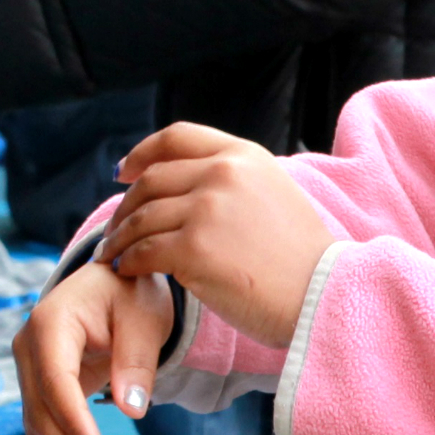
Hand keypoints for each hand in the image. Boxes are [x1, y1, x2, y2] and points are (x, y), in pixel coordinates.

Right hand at [17, 260, 171, 434]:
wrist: (110, 283)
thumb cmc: (129, 293)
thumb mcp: (143, 316)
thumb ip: (136, 359)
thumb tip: (132, 408)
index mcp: (50, 323)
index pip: (55, 379)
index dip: (72, 419)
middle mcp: (28, 348)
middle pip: (40, 411)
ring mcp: (28, 370)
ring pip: (36, 427)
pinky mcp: (37, 388)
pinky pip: (40, 428)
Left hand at [102, 123, 335, 346]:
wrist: (322, 296)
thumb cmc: (299, 258)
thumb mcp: (272, 193)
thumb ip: (232, 180)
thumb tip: (185, 182)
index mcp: (243, 155)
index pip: (176, 137)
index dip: (141, 152)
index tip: (122, 172)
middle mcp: (223, 173)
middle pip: (151, 180)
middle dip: (124, 206)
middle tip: (114, 229)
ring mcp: (206, 210)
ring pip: (141, 218)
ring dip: (119, 238)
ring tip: (112, 255)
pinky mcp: (194, 249)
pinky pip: (143, 252)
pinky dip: (128, 262)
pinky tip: (125, 272)